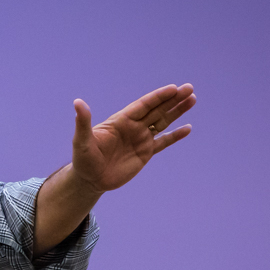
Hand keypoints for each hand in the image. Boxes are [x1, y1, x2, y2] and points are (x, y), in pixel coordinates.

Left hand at [70, 83, 195, 192]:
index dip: (158, 97)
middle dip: (173, 100)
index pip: (143, 105)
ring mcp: (141, 139)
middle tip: (189, 88)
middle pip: (157, 110)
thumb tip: (78, 102)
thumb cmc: (83, 159)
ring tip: (192, 99)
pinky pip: (163, 142)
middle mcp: (134, 127)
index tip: (174, 88)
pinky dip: (175, 136)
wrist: (90, 180)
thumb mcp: (82, 140)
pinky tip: (187, 128)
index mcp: (121, 120)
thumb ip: (83, 122)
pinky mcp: (145, 153)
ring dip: (177, 112)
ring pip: (163, 122)